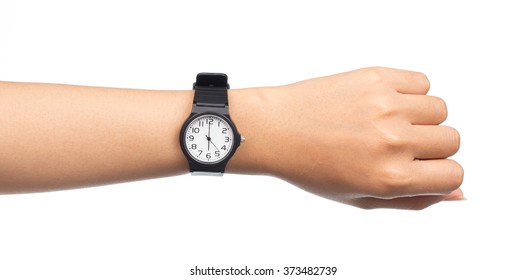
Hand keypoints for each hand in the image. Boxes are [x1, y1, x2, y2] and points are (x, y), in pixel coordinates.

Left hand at [229, 67, 462, 209]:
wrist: (276, 129)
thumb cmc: (312, 168)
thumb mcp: (362, 199)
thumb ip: (414, 201)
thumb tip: (458, 194)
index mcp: (390, 179)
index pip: (453, 175)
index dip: (440, 174)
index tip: (421, 168)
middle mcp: (392, 142)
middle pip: (451, 140)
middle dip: (430, 147)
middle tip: (396, 146)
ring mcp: (386, 106)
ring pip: (440, 110)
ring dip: (421, 119)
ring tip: (386, 123)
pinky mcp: (376, 78)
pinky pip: (422, 82)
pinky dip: (410, 92)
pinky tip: (382, 103)